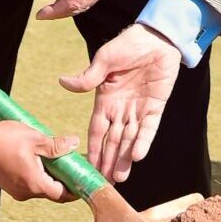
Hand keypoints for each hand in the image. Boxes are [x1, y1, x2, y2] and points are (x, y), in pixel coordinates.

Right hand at [0, 121, 77, 201]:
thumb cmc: (3, 139)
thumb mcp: (34, 139)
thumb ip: (56, 146)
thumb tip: (74, 144)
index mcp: (35, 184)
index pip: (63, 194)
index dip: (76, 188)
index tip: (84, 179)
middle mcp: (25, 192)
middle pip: (52, 192)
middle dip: (64, 179)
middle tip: (72, 163)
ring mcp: (15, 190)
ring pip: (39, 187)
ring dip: (49, 176)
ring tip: (55, 157)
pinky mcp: (7, 185)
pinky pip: (28, 183)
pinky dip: (36, 174)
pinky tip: (37, 158)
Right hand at [60, 23, 182, 181]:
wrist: (157, 38)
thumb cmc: (128, 45)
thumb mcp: (105, 59)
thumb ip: (88, 76)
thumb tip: (63, 83)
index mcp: (105, 100)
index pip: (96, 130)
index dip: (92, 148)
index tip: (87, 167)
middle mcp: (120, 109)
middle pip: (112, 140)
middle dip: (107, 161)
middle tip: (102, 183)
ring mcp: (138, 109)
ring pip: (129, 140)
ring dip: (123, 158)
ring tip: (118, 178)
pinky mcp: (156, 107)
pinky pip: (148, 129)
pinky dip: (143, 142)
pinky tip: (136, 157)